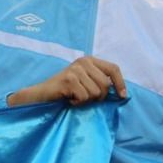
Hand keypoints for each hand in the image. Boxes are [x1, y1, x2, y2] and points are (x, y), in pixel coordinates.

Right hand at [7, 56, 126, 106]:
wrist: (40, 95)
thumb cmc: (64, 92)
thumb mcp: (84, 82)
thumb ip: (99, 82)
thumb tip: (122, 93)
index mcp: (89, 60)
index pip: (113, 68)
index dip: (120, 83)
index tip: (123, 96)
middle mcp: (83, 61)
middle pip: (105, 84)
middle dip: (98, 97)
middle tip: (84, 98)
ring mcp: (75, 69)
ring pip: (96, 92)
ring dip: (86, 101)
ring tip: (74, 97)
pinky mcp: (69, 79)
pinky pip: (85, 97)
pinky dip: (77, 103)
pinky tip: (69, 99)